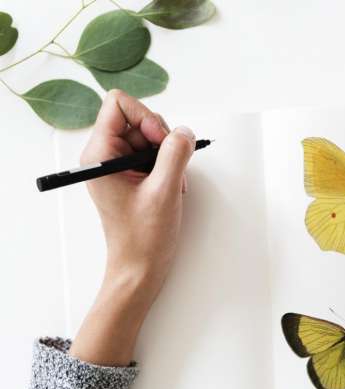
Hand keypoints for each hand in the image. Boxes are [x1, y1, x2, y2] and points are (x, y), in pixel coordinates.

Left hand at [69, 90, 194, 365]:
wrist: (140, 268)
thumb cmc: (144, 237)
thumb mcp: (164, 191)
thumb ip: (175, 153)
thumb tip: (184, 131)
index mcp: (99, 155)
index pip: (118, 104)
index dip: (145, 116)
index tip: (159, 143)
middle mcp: (104, 155)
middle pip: (138, 118)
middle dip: (161, 139)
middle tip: (169, 167)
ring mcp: (118, 165)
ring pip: (149, 135)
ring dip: (168, 155)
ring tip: (172, 183)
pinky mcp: (130, 175)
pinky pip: (153, 153)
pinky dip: (167, 165)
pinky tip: (171, 186)